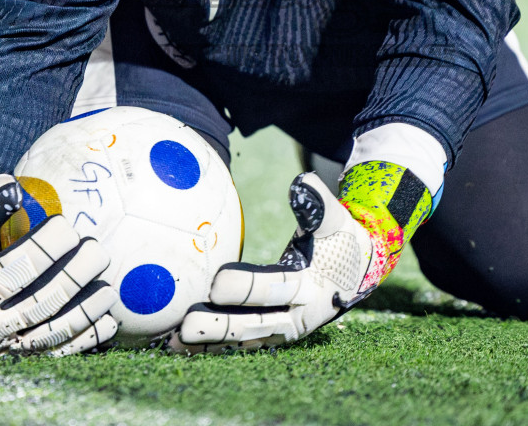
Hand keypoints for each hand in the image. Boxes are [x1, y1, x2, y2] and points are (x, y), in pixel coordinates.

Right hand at [0, 174, 117, 353]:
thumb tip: (14, 186)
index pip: (11, 271)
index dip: (42, 249)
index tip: (67, 226)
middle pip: (38, 303)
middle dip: (73, 277)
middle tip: (98, 251)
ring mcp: (5, 347)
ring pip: (52, 332)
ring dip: (85, 312)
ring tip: (109, 289)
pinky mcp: (21, 356)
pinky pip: (57, 352)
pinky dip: (85, 339)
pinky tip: (109, 322)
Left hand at [171, 162, 432, 351]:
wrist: (355, 273)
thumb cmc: (341, 240)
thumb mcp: (336, 222)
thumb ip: (319, 204)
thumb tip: (303, 180)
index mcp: (312, 289)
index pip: (275, 287)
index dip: (247, 288)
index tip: (216, 284)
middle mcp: (296, 316)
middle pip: (254, 325)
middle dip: (220, 327)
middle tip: (187, 325)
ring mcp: (281, 330)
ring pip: (242, 340)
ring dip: (208, 342)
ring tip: (172, 341)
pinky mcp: (269, 335)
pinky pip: (238, 343)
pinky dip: (210, 347)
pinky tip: (176, 345)